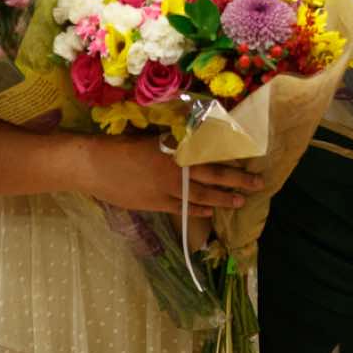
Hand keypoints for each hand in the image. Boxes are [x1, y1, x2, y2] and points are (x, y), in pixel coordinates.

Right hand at [69, 133, 263, 214]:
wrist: (93, 165)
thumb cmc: (120, 146)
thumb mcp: (151, 138)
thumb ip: (173, 142)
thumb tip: (193, 140)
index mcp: (176, 149)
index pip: (211, 153)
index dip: (231, 156)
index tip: (250, 156)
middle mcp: (176, 170)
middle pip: (213, 176)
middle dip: (238, 180)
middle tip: (258, 184)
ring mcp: (167, 190)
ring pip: (202, 197)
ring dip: (223, 199)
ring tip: (240, 202)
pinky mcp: (156, 204)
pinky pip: (183, 209)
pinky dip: (198, 211)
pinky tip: (210, 213)